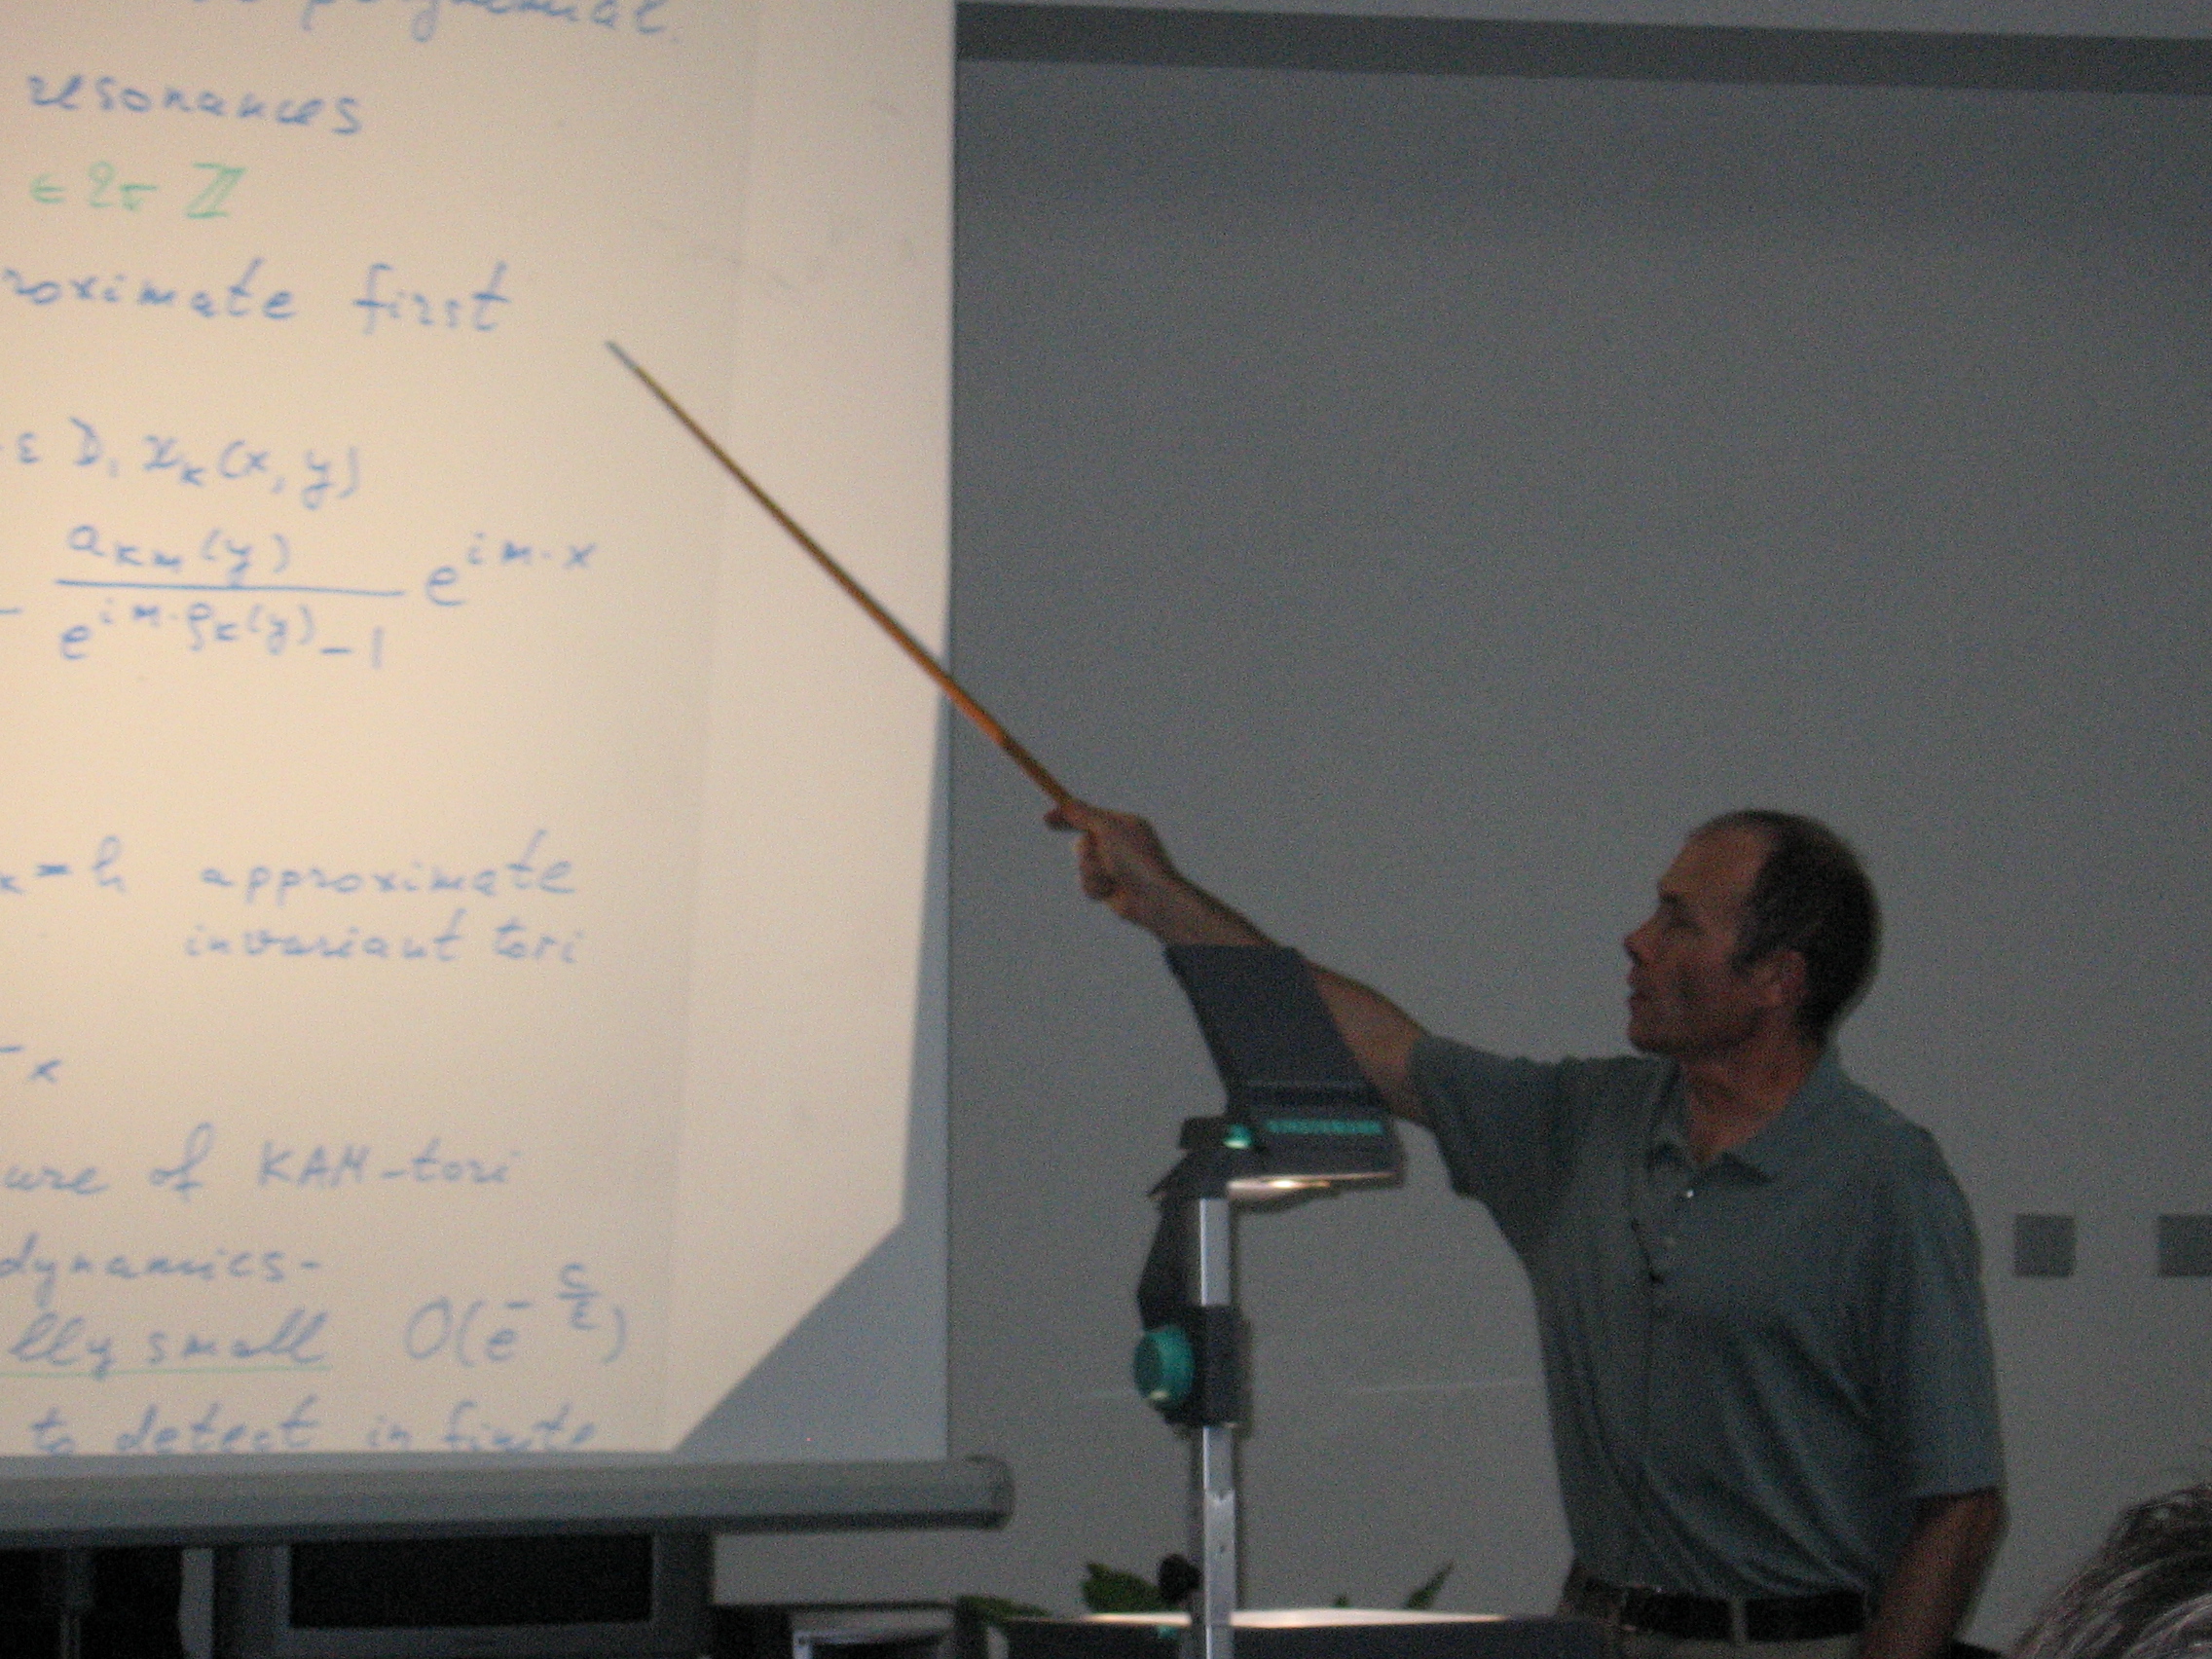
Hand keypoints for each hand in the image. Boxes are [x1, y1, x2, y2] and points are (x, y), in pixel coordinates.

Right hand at [1045, 799, 1182, 929]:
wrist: (1153, 898)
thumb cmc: (1135, 860)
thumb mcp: (1108, 829)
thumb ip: (1085, 815)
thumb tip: (1066, 804)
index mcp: (1125, 825)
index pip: (1091, 815)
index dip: (1069, 816)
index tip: (1047, 819)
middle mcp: (1120, 845)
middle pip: (1084, 842)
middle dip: (1087, 853)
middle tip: (1098, 856)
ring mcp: (1115, 867)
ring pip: (1083, 865)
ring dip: (1092, 872)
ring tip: (1111, 876)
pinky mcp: (1110, 887)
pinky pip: (1087, 884)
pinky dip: (1096, 887)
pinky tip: (1111, 891)